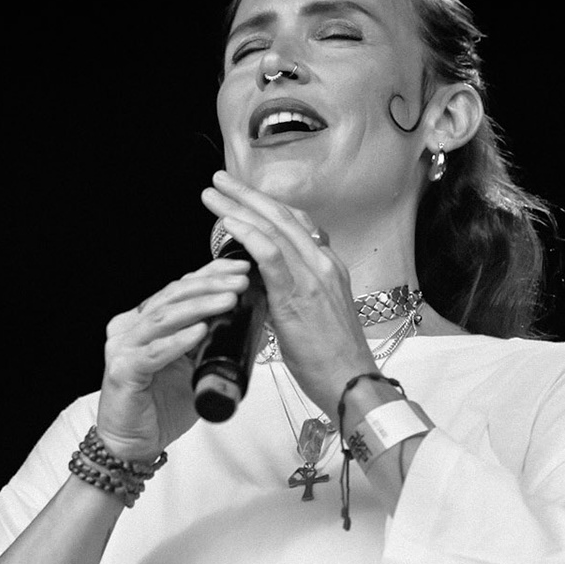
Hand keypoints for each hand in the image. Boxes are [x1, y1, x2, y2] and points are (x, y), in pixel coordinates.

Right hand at [95, 259, 248, 462]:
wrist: (133, 445)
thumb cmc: (160, 408)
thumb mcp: (195, 369)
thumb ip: (213, 346)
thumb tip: (253, 327)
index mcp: (145, 321)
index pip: (179, 289)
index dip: (209, 274)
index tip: (239, 268)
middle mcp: (130, 328)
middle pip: (172, 297)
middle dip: (209, 285)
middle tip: (240, 280)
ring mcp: (124, 348)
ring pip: (164, 318)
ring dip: (199, 307)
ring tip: (228, 300)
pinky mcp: (123, 371)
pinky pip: (153, 352)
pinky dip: (178, 341)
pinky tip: (200, 331)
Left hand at [200, 170, 375, 415]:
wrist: (351, 383)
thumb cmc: (332, 359)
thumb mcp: (316, 315)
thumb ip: (294, 293)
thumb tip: (264, 288)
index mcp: (328, 267)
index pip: (296, 224)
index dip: (267, 206)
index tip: (243, 196)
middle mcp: (323, 264)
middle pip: (282, 217)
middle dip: (247, 195)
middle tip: (219, 180)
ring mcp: (313, 277)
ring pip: (274, 229)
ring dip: (239, 207)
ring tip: (213, 194)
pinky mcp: (299, 296)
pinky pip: (271, 256)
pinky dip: (249, 236)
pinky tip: (229, 224)